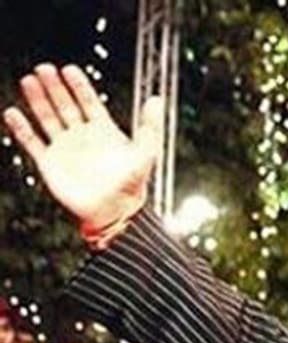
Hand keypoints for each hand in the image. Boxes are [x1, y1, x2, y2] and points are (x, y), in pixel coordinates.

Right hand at [3, 64, 161, 233]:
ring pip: (47, 118)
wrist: (113, 213)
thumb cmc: (132, 185)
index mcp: (104, 131)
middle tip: (44, 68)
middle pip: (65, 105)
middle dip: (54, 87)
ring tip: (29, 80)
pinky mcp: (50, 163)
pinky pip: (32, 141)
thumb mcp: (146, 153)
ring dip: (38, 100)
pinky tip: (13, 112)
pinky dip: (22, 128)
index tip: (68, 69)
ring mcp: (65, 148)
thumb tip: (157, 99)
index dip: (79, 85)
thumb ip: (151, 126)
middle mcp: (82, 136)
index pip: (88, 101)